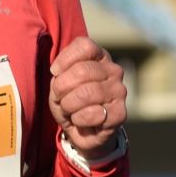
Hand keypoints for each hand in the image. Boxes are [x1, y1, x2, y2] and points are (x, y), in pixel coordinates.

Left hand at [48, 35, 126, 159]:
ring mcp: (119, 91)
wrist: (82, 130)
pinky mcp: (120, 113)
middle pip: (82, 71)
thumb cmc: (70, 101)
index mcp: (100, 57)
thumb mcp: (60, 82)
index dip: (64, 60)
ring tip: (68, 109)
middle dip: (61, 87)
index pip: (84, 46)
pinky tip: (79, 120)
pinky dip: (78, 119)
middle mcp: (113, 70)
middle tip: (58, 97)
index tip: (55, 72)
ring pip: (86, 93)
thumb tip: (58, 73)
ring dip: (68, 104)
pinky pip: (92, 114)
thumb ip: (60, 72)